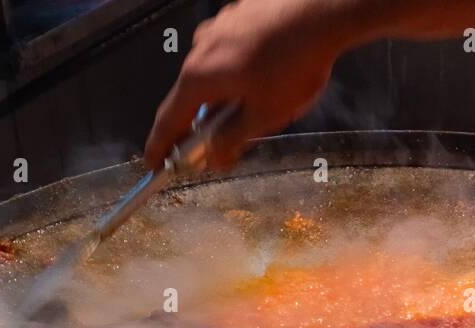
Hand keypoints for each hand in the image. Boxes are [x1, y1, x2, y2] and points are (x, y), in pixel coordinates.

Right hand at [144, 0, 347, 169]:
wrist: (320, 10)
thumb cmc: (294, 63)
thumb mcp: (264, 116)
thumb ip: (232, 139)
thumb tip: (213, 155)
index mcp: (198, 77)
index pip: (169, 120)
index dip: (160, 146)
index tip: (154, 164)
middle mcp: (200, 48)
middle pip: (191, 96)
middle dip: (199, 125)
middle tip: (211, 148)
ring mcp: (219, 27)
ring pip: (213, 73)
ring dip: (222, 98)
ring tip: (247, 114)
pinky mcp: (239, 16)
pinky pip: (229, 53)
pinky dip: (236, 74)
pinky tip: (262, 79)